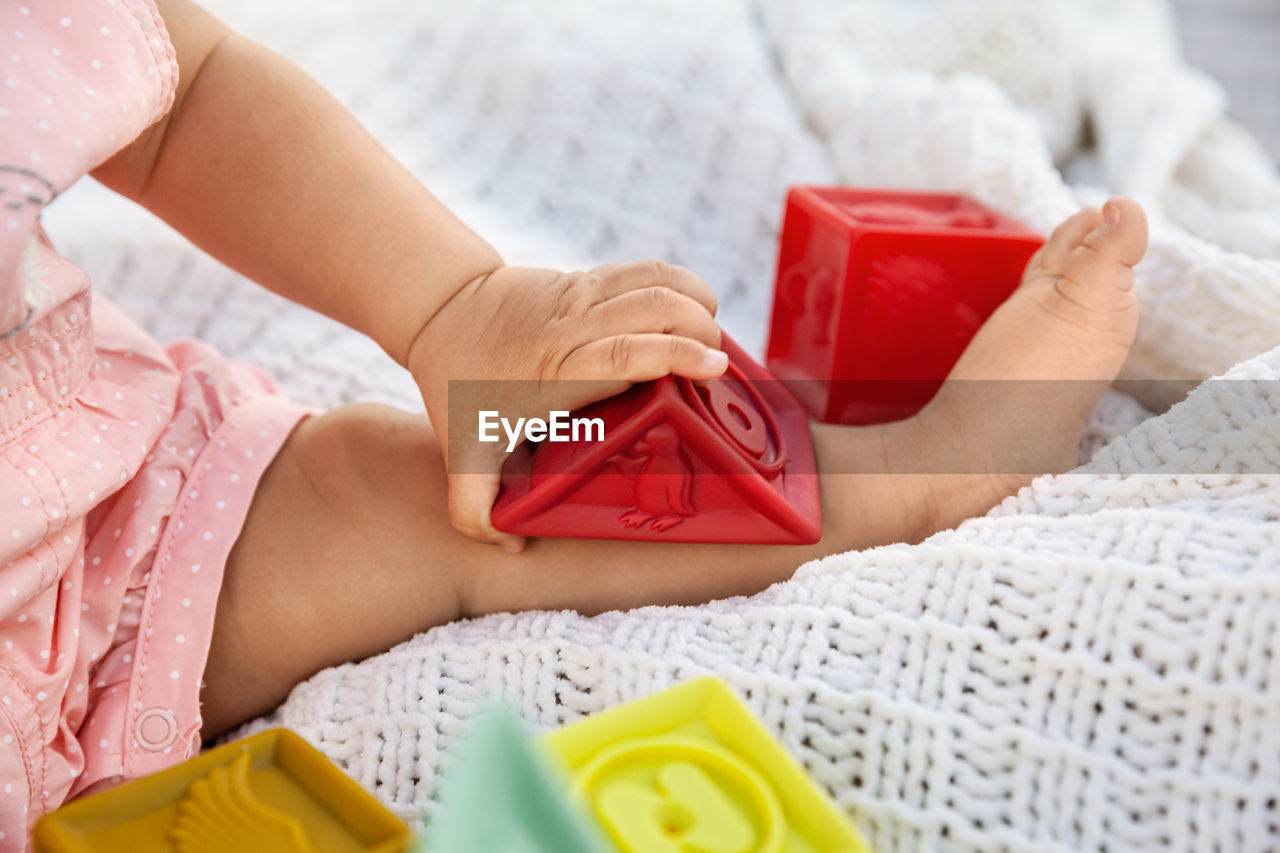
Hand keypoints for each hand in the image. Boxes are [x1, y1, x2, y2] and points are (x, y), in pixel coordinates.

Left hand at [406, 260, 725, 551]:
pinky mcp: (589, 278)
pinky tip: (691, 310)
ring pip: (657, 279)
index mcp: (556, 369)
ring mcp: (583, 294)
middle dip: (701, 330)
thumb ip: (474, 510)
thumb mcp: (460, 454)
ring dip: (696, 301)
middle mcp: (574, 324)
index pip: (627, 352)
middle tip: (714, 368)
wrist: (440, 310)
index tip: (713, 368)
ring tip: (709, 339)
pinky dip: (680, 284)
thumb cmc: (458, 384)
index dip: (676, 355)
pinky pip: (647, 269)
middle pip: (656, 306)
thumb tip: (513, 546)